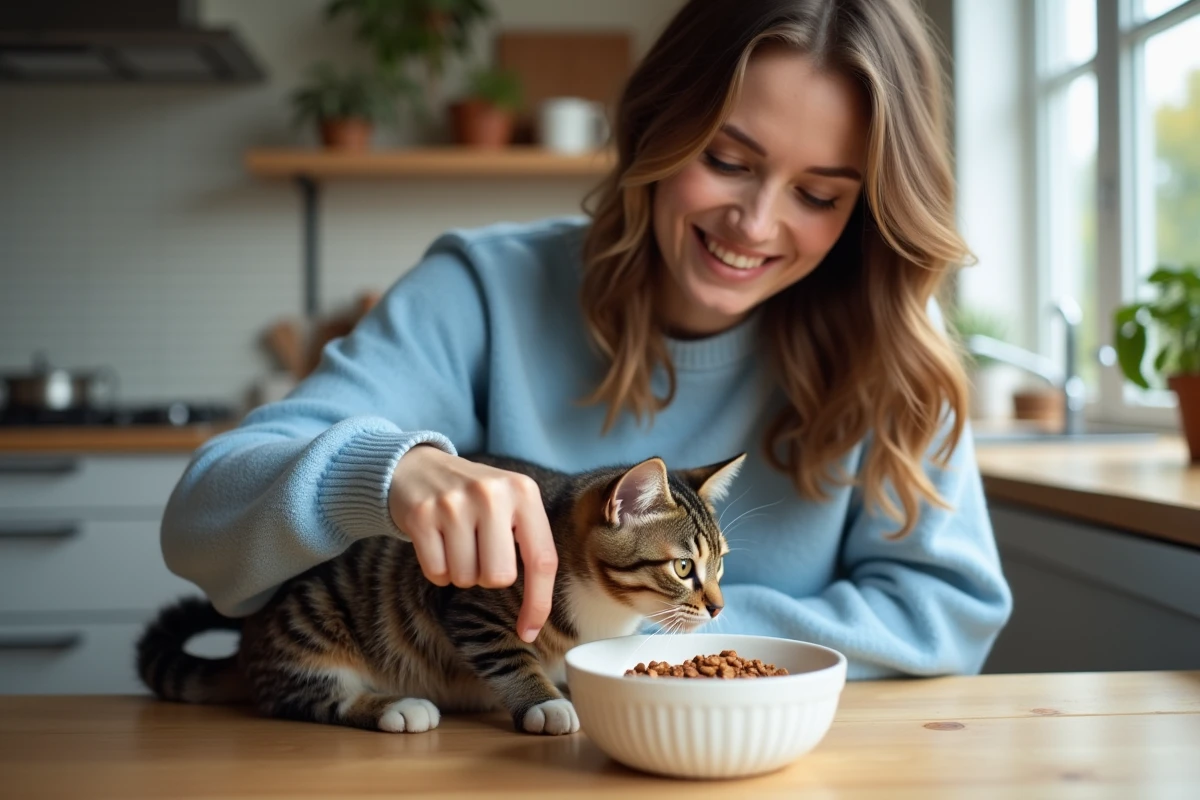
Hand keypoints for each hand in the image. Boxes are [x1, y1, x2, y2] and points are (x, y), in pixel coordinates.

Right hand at [388, 445, 557, 642]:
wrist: (419, 468)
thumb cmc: (475, 499)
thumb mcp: (510, 503)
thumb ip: (530, 542)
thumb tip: (536, 617)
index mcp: (523, 492)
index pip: (542, 560)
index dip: (538, 602)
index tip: (529, 631)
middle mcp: (491, 493)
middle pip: (499, 577)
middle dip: (487, 576)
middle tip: (478, 549)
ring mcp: (454, 503)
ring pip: (465, 579)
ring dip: (461, 572)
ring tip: (456, 541)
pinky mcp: (422, 515)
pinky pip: (436, 573)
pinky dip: (438, 570)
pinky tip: (436, 543)